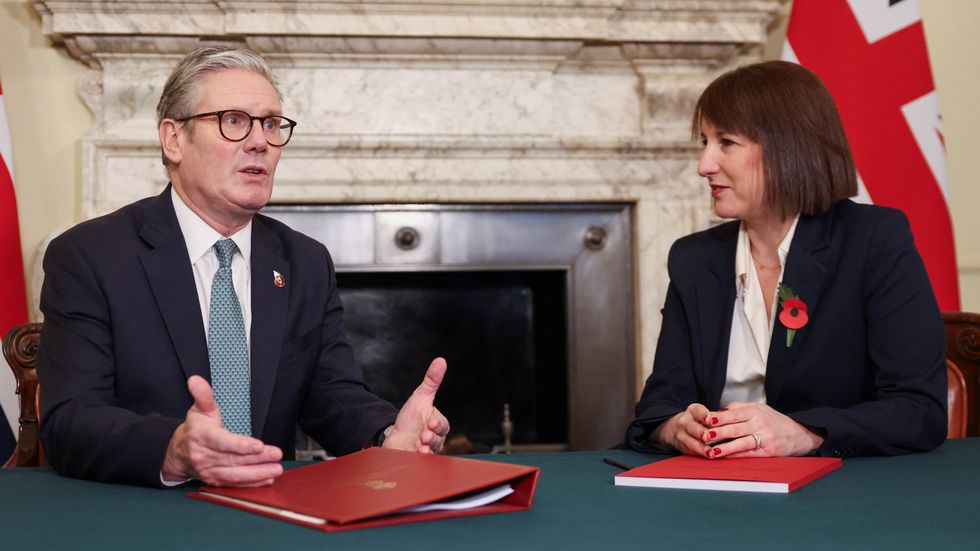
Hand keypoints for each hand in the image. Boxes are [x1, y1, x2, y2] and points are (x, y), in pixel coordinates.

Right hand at [161, 375, 283, 485]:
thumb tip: (195, 380)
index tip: (259, 445)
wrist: (178, 453)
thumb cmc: (195, 428)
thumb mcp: (199, 409)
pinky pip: (234, 484)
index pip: (222, 442)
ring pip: (235, 475)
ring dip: (258, 474)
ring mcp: (209, 471)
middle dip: (258, 459)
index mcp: (201, 436)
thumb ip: (202, 395)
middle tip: (277, 454)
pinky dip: (251, 483)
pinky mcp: (215, 481)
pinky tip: (267, 480)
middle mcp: (204, 456)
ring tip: (276, 469)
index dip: (241, 445)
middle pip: (234, 459)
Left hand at [383, 357, 450, 453]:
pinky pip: (424, 462)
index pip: (443, 425)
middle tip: (424, 436)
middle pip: (439, 440)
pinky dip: (421, 460)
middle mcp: (435, 439)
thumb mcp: (420, 397)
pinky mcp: (418, 461)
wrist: (394, 438)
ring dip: (428, 449)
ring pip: (433, 452)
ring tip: (421, 446)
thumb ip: (432, 381)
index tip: (430, 423)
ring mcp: (427, 451)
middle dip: (433, 438)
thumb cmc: (409, 418)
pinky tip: (417, 455)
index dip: (438, 425)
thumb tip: (441, 361)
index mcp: (437, 424)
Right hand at [651, 403, 712, 457]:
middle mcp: (685, 422)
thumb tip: (734, 414)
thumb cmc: (697, 420)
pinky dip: (700, 454)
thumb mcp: (703, 413)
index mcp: (693, 411)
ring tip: (710, 452)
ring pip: (690, 442)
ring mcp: (681, 435)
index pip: (698, 410)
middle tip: (708, 436)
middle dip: (700, 432)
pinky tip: (708, 456)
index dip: (704, 414)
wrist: (675, 428)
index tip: (710, 419)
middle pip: (692, 427)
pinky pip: (690, 451)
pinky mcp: (682, 447)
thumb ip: (717, 416)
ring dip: (701, 447)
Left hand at [700, 402, 824, 457]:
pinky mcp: (767, 452)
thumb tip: (718, 412)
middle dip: (718, 433)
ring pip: (741, 443)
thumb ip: (738, 408)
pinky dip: (735, 456)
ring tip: (711, 451)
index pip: (734, 414)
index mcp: (755, 411)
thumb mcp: (758, 408)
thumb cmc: (773, 420)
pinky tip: (724, 457)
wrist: (798, 434)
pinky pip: (748, 454)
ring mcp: (765, 439)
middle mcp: (760, 424)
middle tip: (703, 436)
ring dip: (725, 447)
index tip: (705, 420)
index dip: (719, 417)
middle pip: (735, 428)